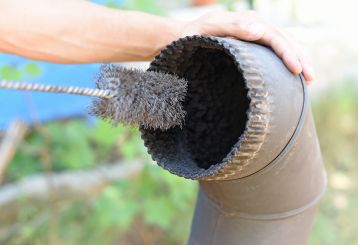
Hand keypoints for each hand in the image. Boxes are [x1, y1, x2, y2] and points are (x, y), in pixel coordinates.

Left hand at [180, 11, 313, 83]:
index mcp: (248, 21)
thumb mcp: (208, 29)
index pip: (275, 37)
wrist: (182, 36)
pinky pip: (272, 51)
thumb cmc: (192, 35)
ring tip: (309, 78)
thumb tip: (260, 31)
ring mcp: (254, 34)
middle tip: (312, 77)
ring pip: (282, 45)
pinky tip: (291, 73)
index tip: (297, 70)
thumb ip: (232, 27)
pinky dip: (284, 60)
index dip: (288, 53)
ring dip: (297, 59)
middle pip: (284, 40)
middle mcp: (254, 26)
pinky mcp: (251, 45)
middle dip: (300, 58)